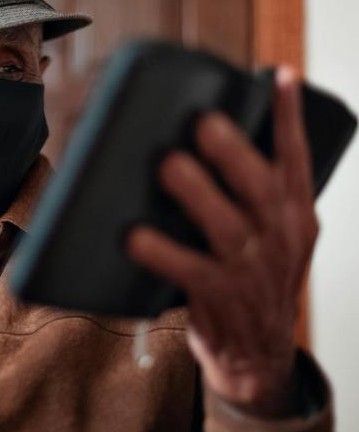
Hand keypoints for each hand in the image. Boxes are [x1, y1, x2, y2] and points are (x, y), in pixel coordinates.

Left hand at [126, 66, 318, 417]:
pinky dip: (161, 252)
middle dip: (231, 151)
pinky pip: (187, 270)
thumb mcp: (274, 236)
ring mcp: (251, 269)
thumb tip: (196, 142)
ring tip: (168, 165)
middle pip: (258, 185)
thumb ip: (252, 196)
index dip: (288, 117)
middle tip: (201, 121)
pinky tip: (135, 236)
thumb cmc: (255, 279)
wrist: (259, 354)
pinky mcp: (220, 296)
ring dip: (195, 193)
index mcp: (293, 213)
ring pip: (225, 225)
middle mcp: (278, 236)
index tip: (277, 77)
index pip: (296, 158)